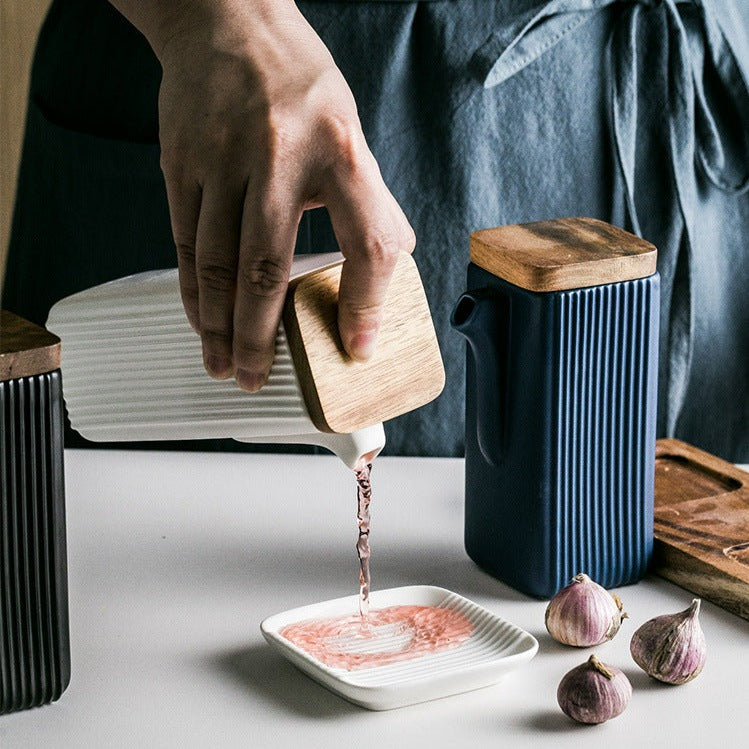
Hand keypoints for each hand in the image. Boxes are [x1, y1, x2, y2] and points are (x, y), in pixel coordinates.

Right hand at [116, 0, 414, 390]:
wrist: (226, 21)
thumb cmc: (299, 87)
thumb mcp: (351, 134)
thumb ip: (367, 202)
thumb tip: (383, 268)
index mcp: (341, 152)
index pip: (368, 243)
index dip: (366, 305)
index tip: (356, 349)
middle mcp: (281, 158)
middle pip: (267, 269)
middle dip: (262, 337)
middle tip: (259, 380)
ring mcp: (224, 161)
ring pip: (216, 264)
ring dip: (220, 326)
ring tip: (224, 366)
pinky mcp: (182, 162)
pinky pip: (184, 241)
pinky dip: (192, 290)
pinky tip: (200, 320)